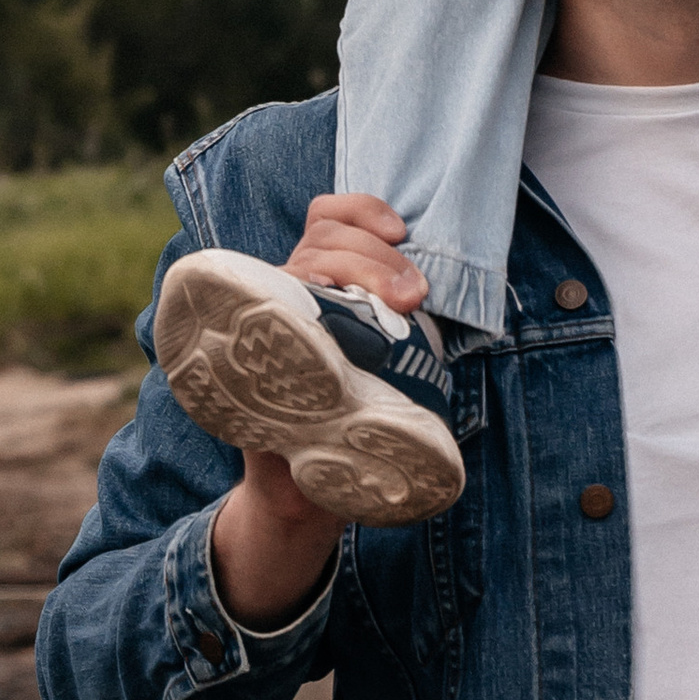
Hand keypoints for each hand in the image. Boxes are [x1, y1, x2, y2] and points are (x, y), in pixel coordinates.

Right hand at [210, 195, 431, 625]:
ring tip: (403, 305)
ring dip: (362, 269)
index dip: (363, 210)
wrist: (305, 489)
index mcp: (317, 280)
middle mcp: (286, 290)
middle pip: (322, 236)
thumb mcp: (380, 354)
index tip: (402, 231)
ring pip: (306, 262)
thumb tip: (445, 292)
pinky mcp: (253, 355)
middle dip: (376, 254)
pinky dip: (306, 303)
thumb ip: (394, 319)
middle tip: (414, 295)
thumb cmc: (350, 414)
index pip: (326, 215)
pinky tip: (336, 324)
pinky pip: (273, 311)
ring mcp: (268, 319)